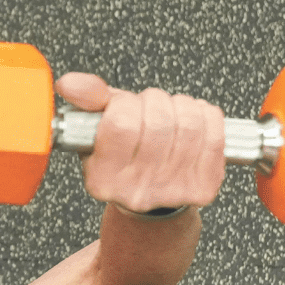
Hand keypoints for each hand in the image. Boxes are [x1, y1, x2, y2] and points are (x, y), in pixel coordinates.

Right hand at [55, 72, 225, 215]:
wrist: (152, 201)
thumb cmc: (124, 157)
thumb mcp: (98, 130)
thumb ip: (87, 101)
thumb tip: (69, 83)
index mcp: (103, 178)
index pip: (121, 124)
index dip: (125, 102)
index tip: (124, 105)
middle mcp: (137, 190)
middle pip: (159, 122)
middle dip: (156, 101)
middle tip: (150, 106)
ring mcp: (173, 190)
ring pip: (188, 124)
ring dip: (181, 105)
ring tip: (170, 111)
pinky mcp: (203, 187)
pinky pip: (214, 133)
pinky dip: (205, 115)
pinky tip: (192, 119)